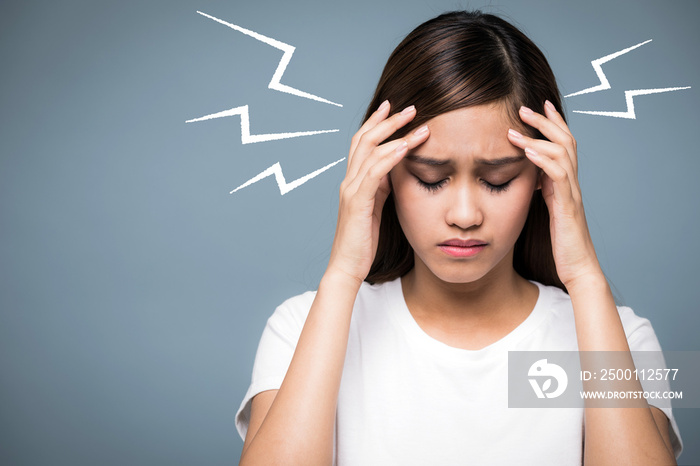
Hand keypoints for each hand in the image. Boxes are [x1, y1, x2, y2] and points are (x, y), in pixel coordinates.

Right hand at [326, 101, 429, 285]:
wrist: (347, 266)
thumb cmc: (362, 242)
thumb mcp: (375, 208)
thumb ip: (381, 188)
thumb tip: (395, 171)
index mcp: (353, 181)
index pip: (362, 143)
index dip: (376, 123)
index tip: (393, 108)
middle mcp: (349, 181)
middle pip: (365, 140)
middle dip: (388, 121)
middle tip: (411, 108)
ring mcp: (351, 190)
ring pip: (371, 152)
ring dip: (396, 135)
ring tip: (418, 124)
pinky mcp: (357, 202)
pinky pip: (374, 173)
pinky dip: (390, 157)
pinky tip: (406, 147)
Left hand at [507, 101, 601, 288]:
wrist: (578, 268)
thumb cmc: (562, 243)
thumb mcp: (548, 210)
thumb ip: (543, 191)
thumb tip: (529, 176)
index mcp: (566, 183)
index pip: (564, 144)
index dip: (553, 123)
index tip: (539, 106)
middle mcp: (572, 184)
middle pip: (566, 141)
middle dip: (546, 121)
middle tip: (524, 107)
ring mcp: (572, 193)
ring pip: (563, 153)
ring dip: (539, 137)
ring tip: (516, 128)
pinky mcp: (567, 206)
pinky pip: (558, 175)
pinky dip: (542, 159)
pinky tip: (526, 152)